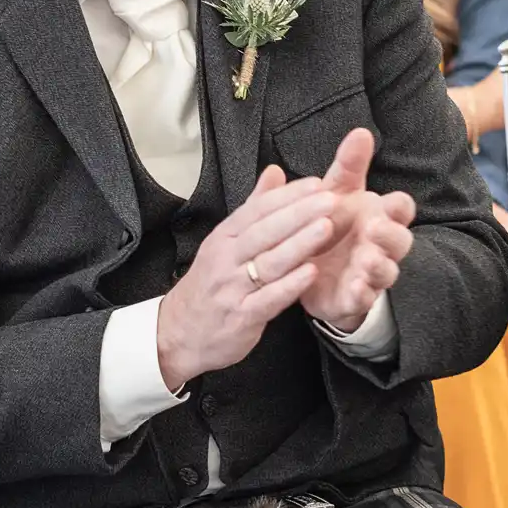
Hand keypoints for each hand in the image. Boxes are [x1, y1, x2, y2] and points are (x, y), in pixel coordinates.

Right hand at [156, 166, 336, 390]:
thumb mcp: (224, 242)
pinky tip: (312, 272)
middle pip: (265, 231)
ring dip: (300, 244)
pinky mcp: (242, 317)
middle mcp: (226, 260)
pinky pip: (269, 299)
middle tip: (330, 200)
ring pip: (270, 262)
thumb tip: (275, 173)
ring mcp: (233, 289)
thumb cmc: (209, 287)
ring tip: (326, 227)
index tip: (316, 184)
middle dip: (299, 213)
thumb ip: (254, 208)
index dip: (287, 196)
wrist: (178, 334)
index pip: (257, 210)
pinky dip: (291, 285)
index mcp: (223, 238)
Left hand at [299, 128, 415, 334]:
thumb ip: (349, 166)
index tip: (393, 202)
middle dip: (390, 235)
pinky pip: (364, 299)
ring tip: (366, 259)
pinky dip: (362, 294)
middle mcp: (381, 246)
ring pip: (387, 271)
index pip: (401, 209)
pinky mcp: (354, 299)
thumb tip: (361, 131)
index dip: (400, 207)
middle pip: (401, 241)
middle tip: (374, 227)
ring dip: (379, 265)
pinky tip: (355, 287)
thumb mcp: (336, 193)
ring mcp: (371, 274)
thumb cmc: (332, 227)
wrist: (313, 274)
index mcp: (380, 217)